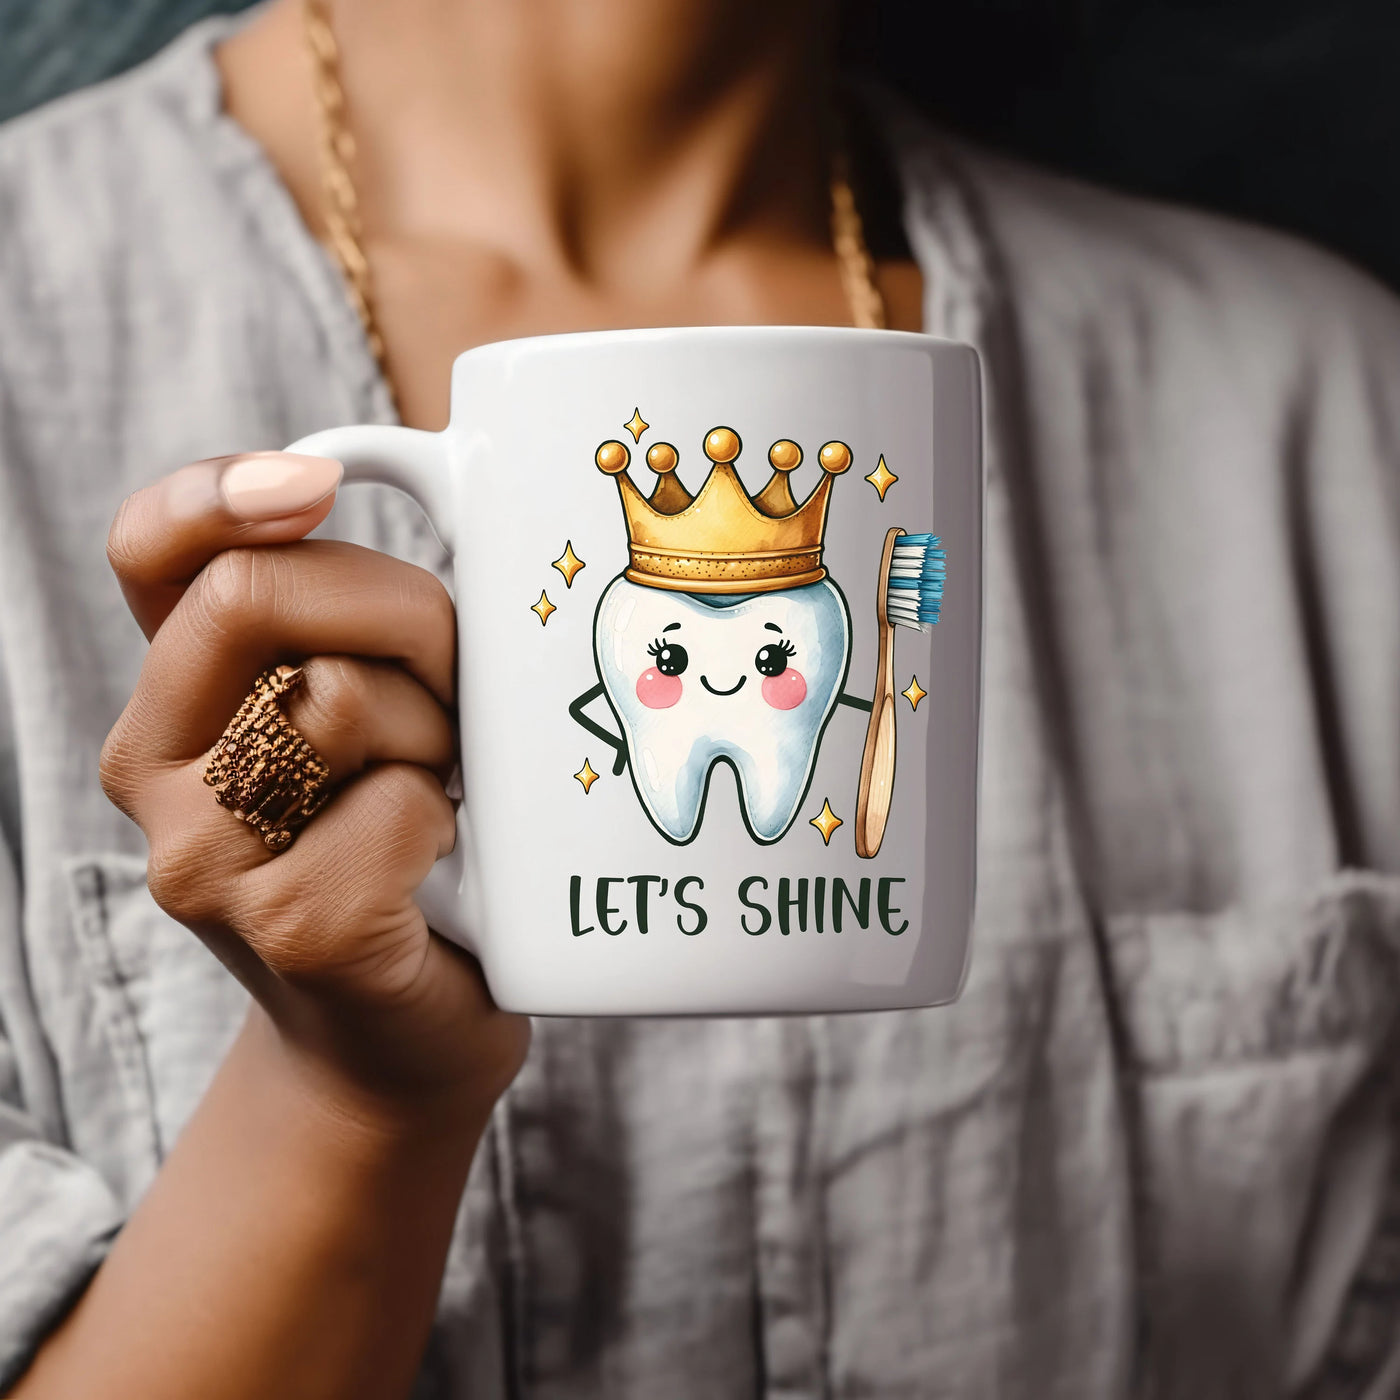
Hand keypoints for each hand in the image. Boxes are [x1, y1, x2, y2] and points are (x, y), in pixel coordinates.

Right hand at [100, 451, 528, 1131]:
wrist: (398, 1037)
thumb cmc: (400, 852)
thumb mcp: (365, 719)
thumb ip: (351, 621)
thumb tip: (407, 471)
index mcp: (176, 696)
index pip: (149, 552)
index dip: (220, 490)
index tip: (320, 483)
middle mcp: (156, 769)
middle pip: (258, 596)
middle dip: (402, 613)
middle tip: (454, 683)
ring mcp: (204, 859)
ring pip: (339, 697)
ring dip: (436, 729)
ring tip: (443, 786)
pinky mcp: (290, 927)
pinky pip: (398, 804)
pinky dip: (449, 819)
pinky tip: (441, 866)